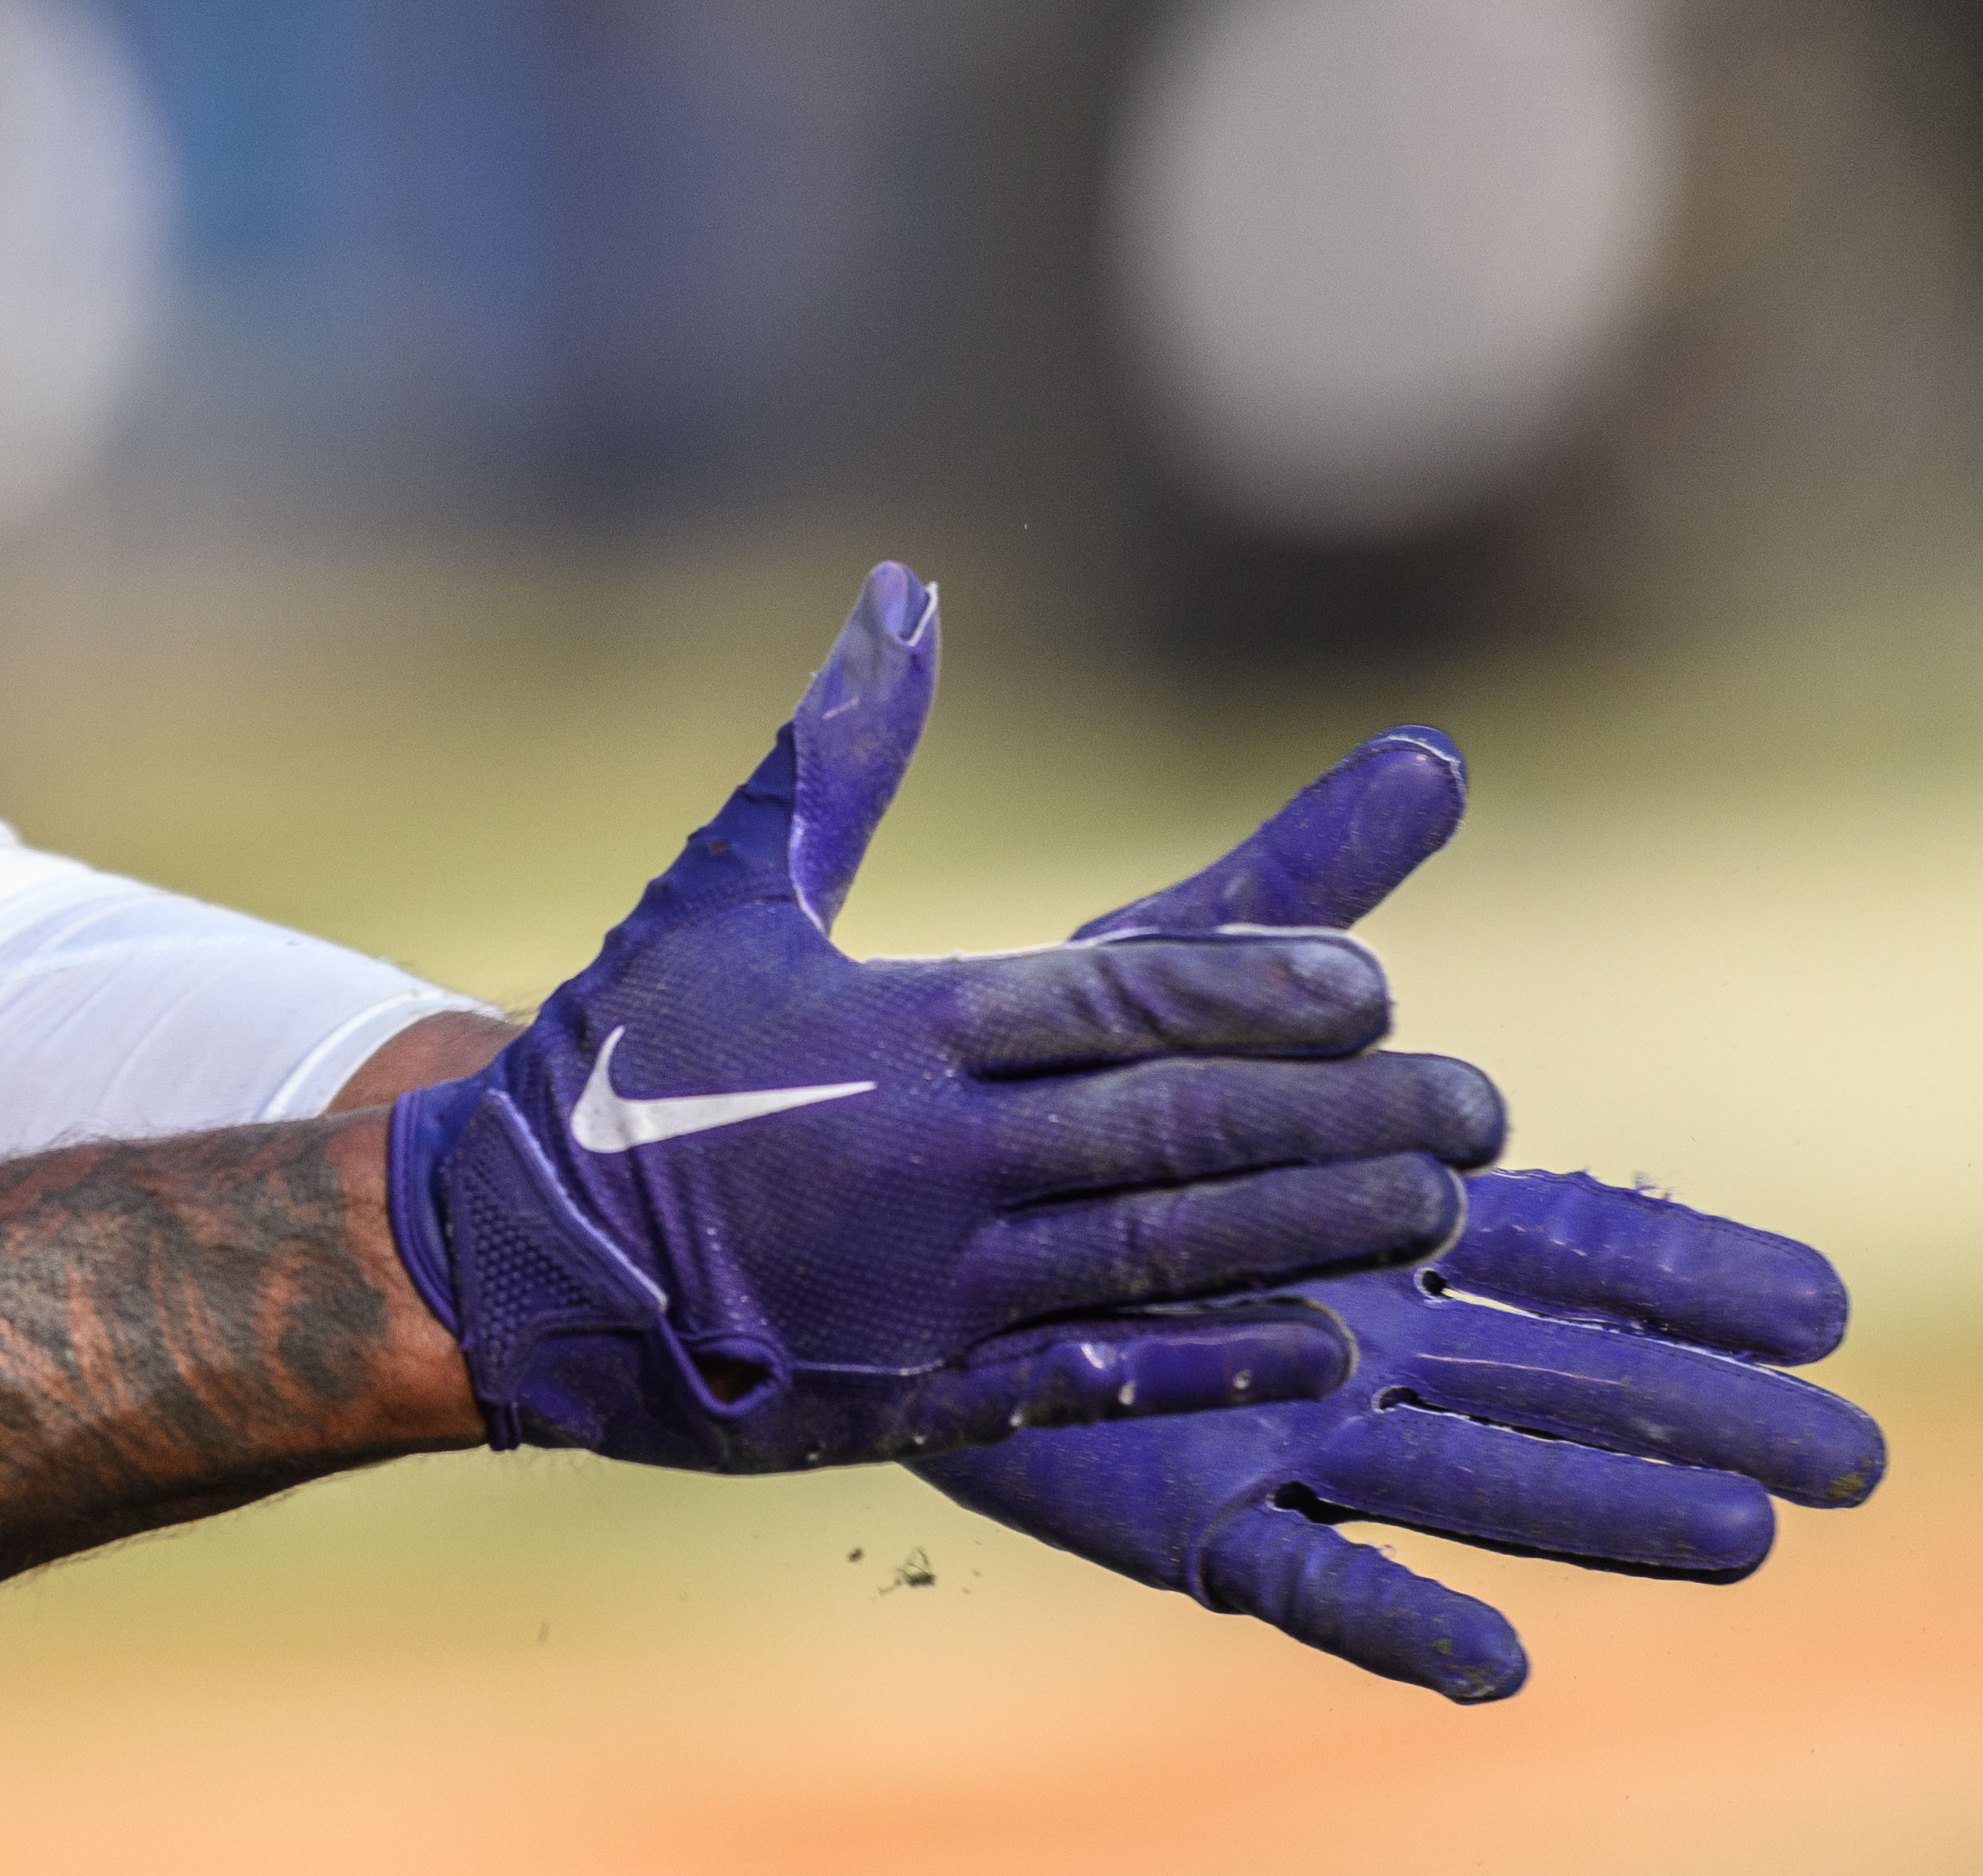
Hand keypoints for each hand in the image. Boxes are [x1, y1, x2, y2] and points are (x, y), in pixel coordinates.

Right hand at [383, 569, 1502, 1471]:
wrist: (501, 1260)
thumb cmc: (618, 1061)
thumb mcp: (721, 889)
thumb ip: (837, 748)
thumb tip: (906, 584)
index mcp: (894, 1034)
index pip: (1110, 1005)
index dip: (1252, 995)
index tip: (1379, 986)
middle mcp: (926, 1163)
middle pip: (1168, 1136)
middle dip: (1337, 1121)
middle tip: (1481, 1110)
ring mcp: (926, 1292)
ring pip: (1156, 1259)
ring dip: (1311, 1235)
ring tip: (1441, 1209)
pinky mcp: (914, 1397)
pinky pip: (1088, 1379)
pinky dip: (1208, 1363)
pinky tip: (1320, 1348)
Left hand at [914, 736, 1887, 1699]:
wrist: (889, 1207)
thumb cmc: (1067, 1088)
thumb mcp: (1184, 968)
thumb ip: (1308, 879)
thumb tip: (1433, 752)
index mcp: (1389, 1218)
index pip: (1578, 1250)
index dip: (1697, 1276)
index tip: (1827, 1302)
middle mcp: (1370, 1343)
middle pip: (1569, 1380)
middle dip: (1708, 1413)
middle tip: (1861, 1459)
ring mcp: (1294, 1437)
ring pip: (1480, 1480)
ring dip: (1607, 1510)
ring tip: (1744, 1540)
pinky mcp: (1193, 1520)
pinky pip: (1311, 1581)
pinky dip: (1402, 1622)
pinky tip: (1498, 1662)